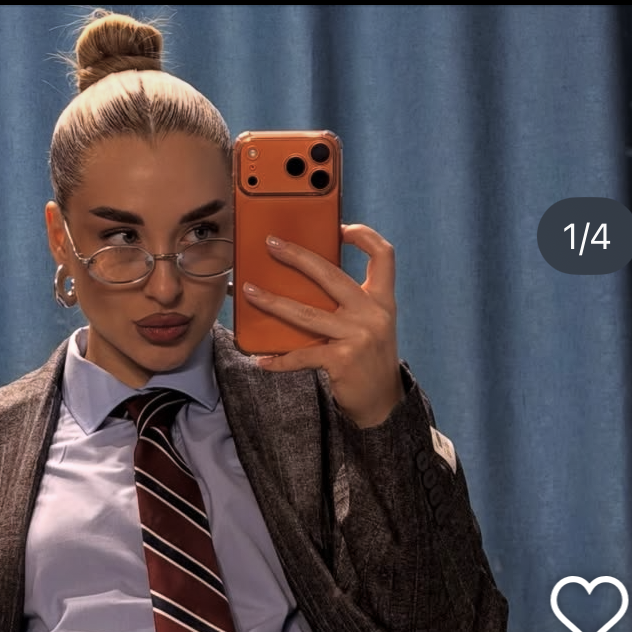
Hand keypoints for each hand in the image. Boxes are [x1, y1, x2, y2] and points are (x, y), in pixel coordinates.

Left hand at [242, 223, 404, 428]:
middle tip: (272, 244)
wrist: (382, 403)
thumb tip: (308, 283)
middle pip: (331, 274)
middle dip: (298, 256)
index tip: (341, 228)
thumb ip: (352, 303)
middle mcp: (372, 313)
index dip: (365, 236)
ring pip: (306, 313)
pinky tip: (261, 360)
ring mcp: (357, 336)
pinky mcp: (341, 360)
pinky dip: (279, 360)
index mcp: (382, 300)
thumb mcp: (373, 325)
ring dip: (273, 302)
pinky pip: (301, 355)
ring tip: (249, 292)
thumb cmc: (369, 361)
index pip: (383, 255)